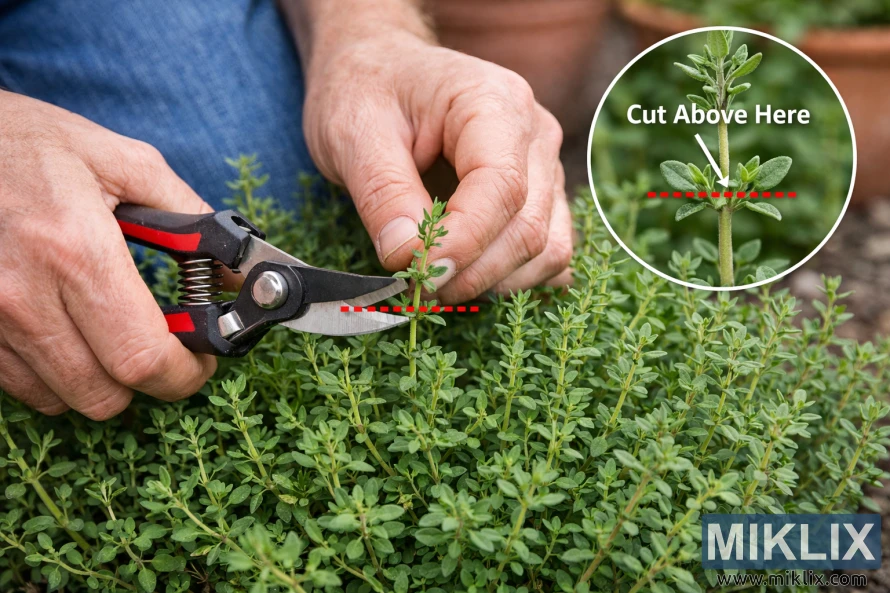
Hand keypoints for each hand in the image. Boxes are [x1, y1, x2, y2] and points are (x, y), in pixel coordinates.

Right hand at [0, 92, 215, 418]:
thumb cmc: (33, 143)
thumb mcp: (126, 163)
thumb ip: (191, 216)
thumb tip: (236, 271)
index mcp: (77, 250)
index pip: (142, 357)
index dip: (184, 374)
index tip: (201, 361)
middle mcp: (24, 294)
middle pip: (105, 394)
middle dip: (150, 381)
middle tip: (167, 351)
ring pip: (62, 400)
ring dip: (103, 381)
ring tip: (115, 335)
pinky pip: (23, 388)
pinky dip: (57, 376)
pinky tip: (71, 334)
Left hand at [300, 31, 572, 301]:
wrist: (381, 69)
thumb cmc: (367, 90)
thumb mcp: (354, 133)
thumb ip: (383, 195)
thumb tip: (409, 257)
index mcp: (494, 103)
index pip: (502, 189)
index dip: (464, 244)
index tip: (419, 275)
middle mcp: (534, 133)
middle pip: (529, 228)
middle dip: (473, 273)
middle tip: (417, 288)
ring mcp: (545, 165)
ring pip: (547, 249)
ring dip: (494, 282)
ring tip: (436, 281)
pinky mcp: (541, 194)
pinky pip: (549, 252)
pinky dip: (513, 277)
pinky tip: (469, 275)